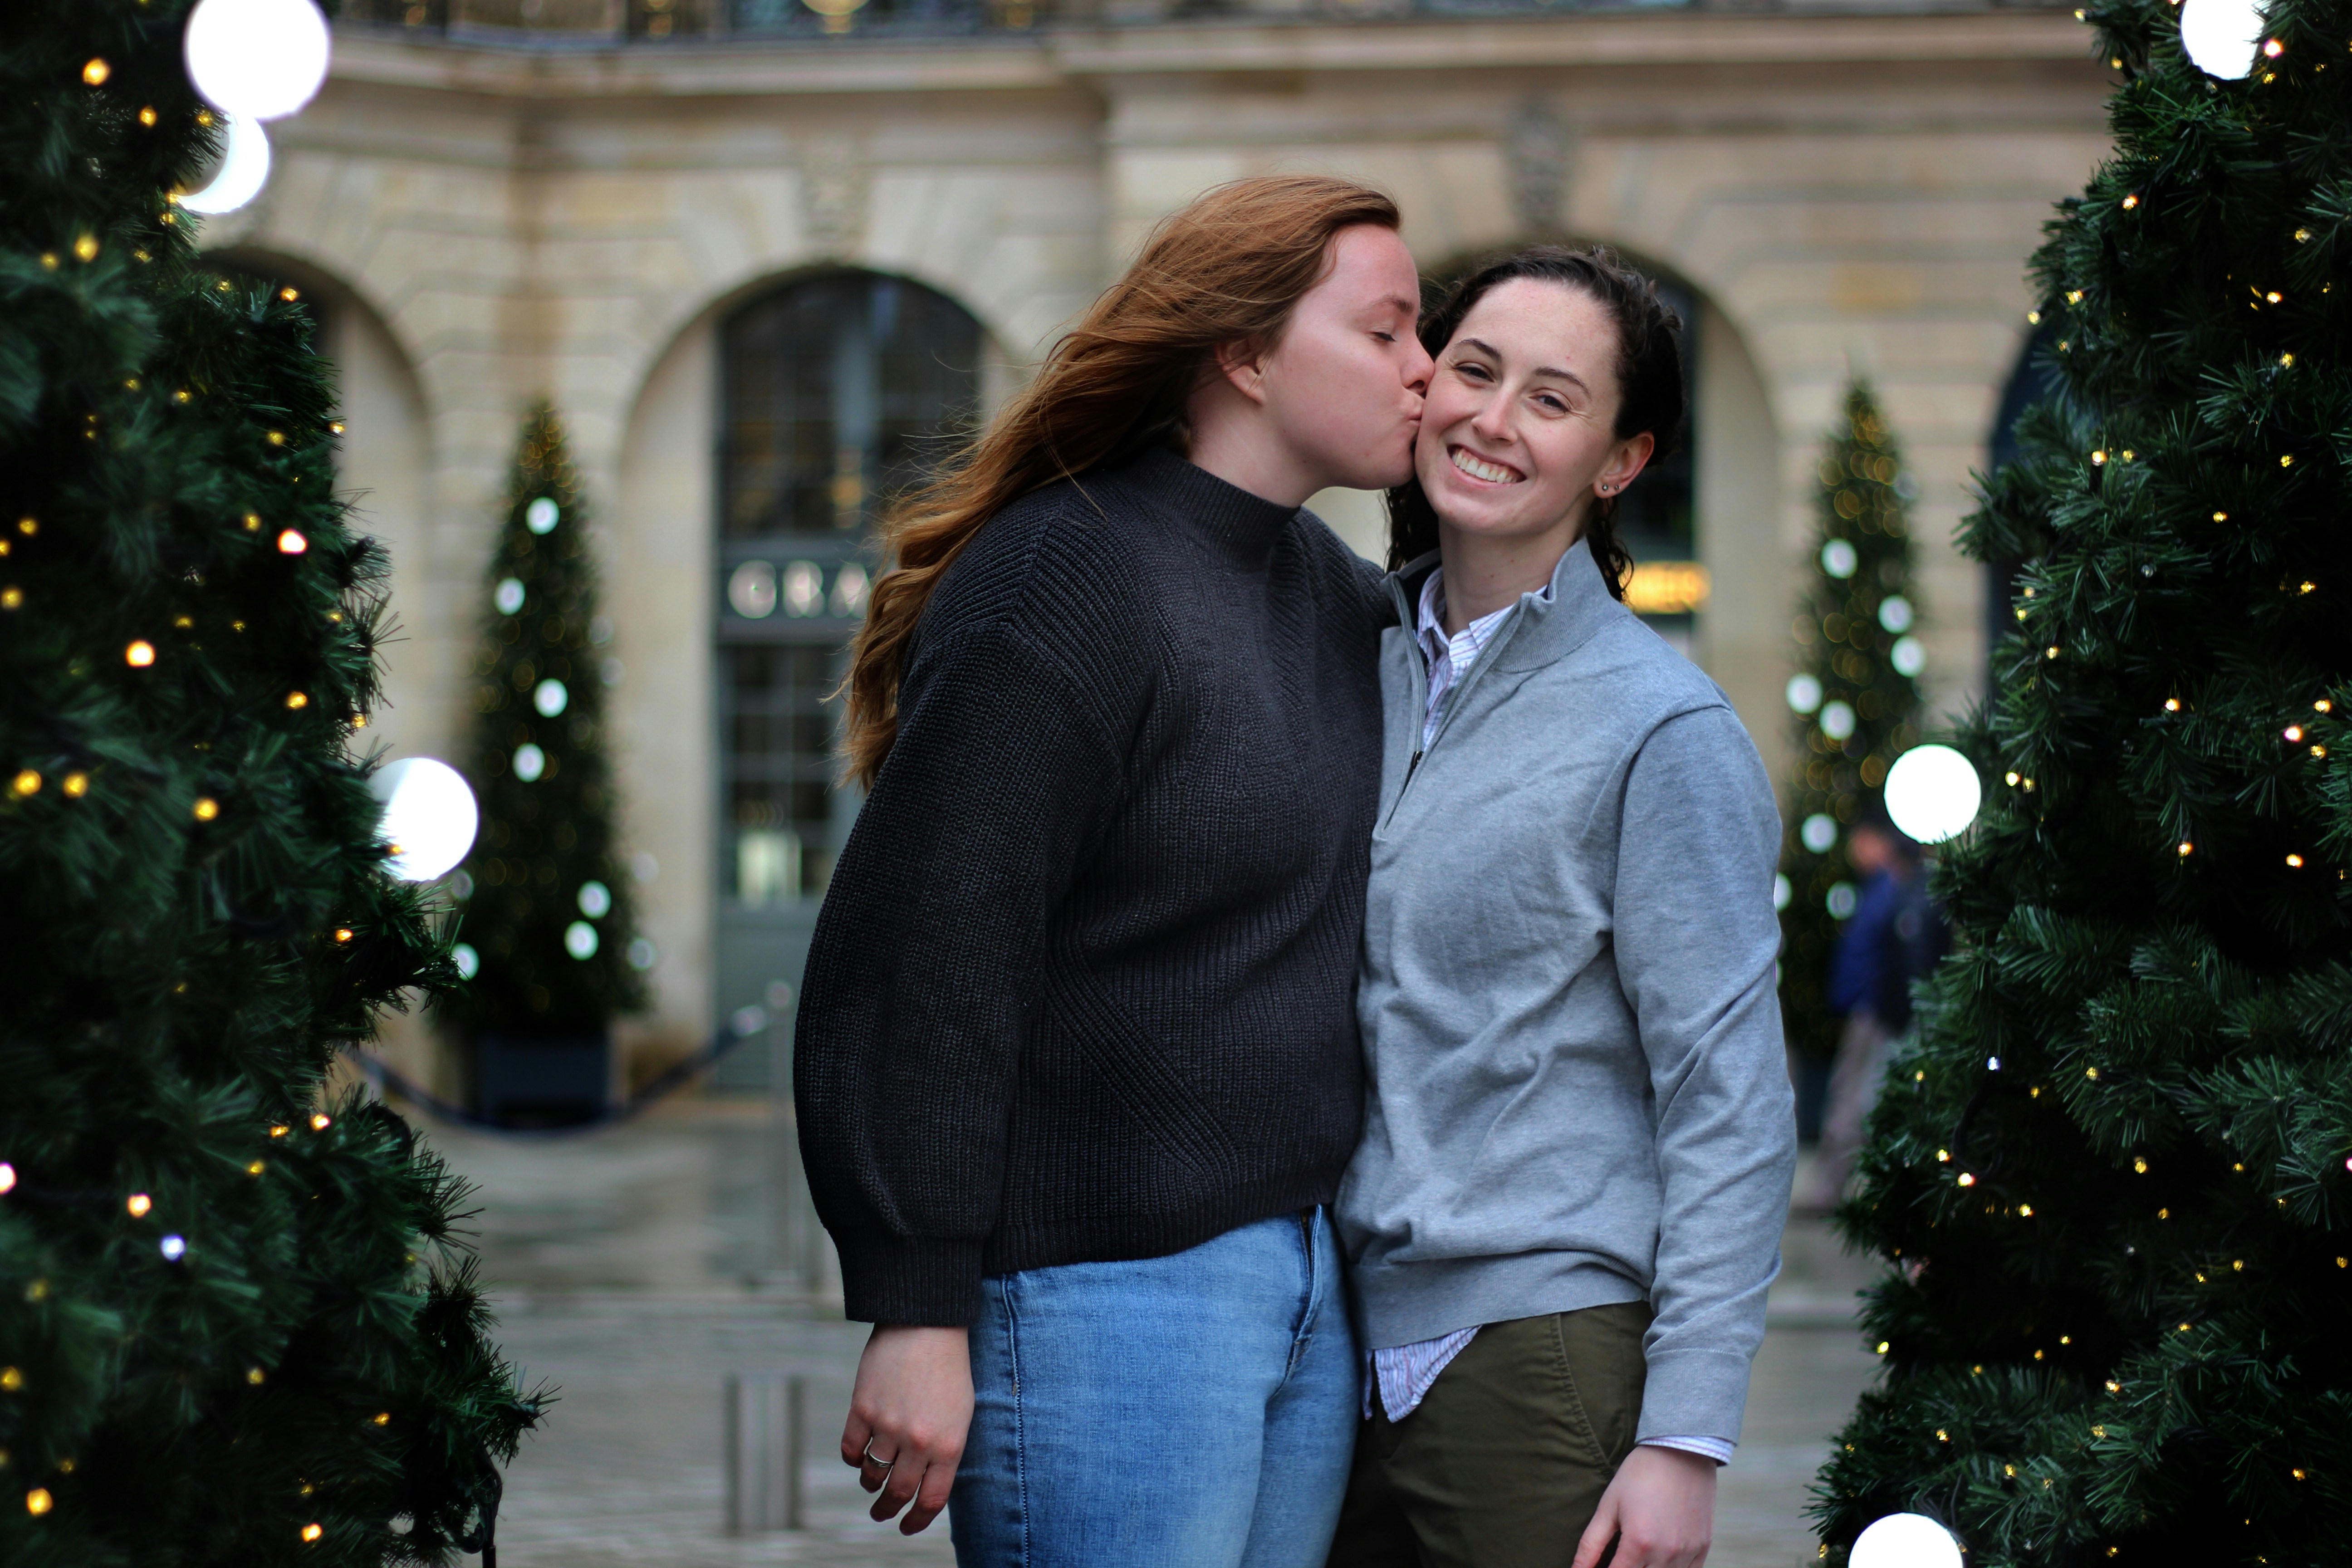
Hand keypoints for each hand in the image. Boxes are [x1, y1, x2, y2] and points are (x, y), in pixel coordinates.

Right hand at [840, 1324, 973, 1534]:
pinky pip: (850, 1450)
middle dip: (888, 1510)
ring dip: (871, 1484)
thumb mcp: (961, 1414)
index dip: (917, 1521)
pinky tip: (858, 1457)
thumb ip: (945, 1450)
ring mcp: (887, 1425)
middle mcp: (918, 1441)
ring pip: (872, 1475)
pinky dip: (852, 1459)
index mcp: (949, 1445)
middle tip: (882, 1513)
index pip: (931, 1500)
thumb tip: (927, 1485)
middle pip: (897, 1493)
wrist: (927, 1323)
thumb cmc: (949, 1368)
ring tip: (872, 1483)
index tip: (908, 1526)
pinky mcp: (862, 1408)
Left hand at [1571, 1443, 1715, 1567]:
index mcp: (1638, 1543)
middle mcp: (1666, 1553)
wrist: (1680, 1450)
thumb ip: (1590, 1545)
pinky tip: (1659, 1558)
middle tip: (1621, 1557)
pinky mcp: (1703, 1548)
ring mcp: (1687, 1552)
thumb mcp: (1608, 1506)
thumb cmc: (1640, 1475)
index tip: (1602, 1566)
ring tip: (1638, 1556)